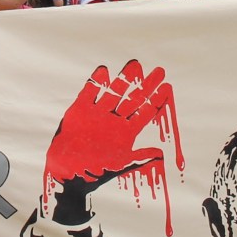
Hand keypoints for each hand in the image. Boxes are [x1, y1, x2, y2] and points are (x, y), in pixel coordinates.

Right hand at [43, 61, 175, 220]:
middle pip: (134, 99)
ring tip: (135, 65)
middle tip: (159, 72)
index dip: (156, 100)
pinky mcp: (80, 110)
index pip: (145, 112)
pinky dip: (95, 82)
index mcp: (126, 132)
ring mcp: (98, 113)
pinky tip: (103, 71)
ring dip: (124, 79)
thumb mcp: (120, 164)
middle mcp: (114, 119)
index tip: (168, 86)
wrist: (69, 171)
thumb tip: (160, 153)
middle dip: (146, 85)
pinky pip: (89, 93)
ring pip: (114, 92)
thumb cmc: (96, 171)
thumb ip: (139, 156)